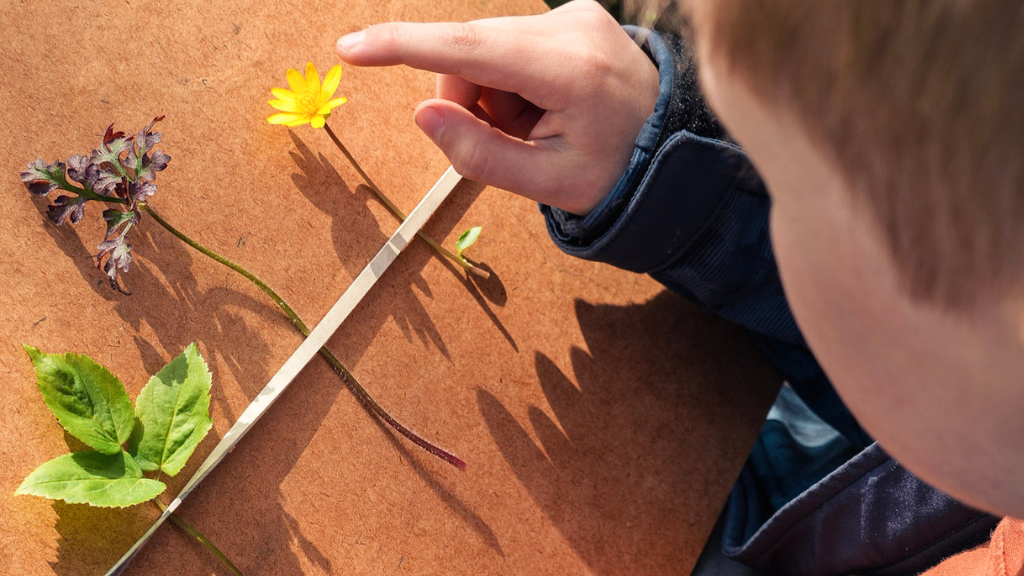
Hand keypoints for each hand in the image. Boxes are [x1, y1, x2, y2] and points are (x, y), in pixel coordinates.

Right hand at [336, 0, 659, 215]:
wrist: (673, 145)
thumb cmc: (616, 172)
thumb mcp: (548, 184)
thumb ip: (478, 155)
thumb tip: (422, 113)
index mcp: (571, 71)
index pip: (469, 51)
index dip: (405, 49)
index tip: (351, 47)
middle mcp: (573, 27)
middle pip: (471, 52)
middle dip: (470, 100)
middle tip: (511, 140)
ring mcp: (575, 14)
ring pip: (485, 48)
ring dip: (491, 93)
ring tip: (536, 125)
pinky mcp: (573, 14)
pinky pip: (509, 44)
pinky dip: (510, 80)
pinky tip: (544, 105)